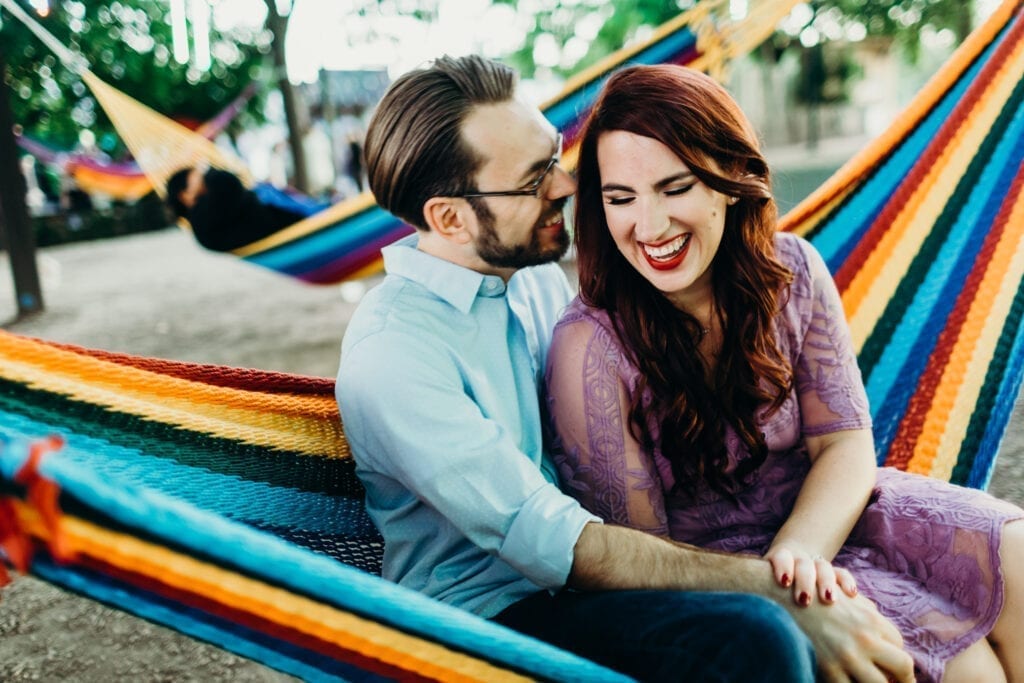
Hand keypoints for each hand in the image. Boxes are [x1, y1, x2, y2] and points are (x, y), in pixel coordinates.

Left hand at [765, 544, 857, 605]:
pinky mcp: (833, 573)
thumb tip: (751, 615)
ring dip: (826, 582)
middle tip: (804, 599)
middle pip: (804, 564)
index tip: (784, 581)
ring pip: (824, 567)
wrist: (791, 562)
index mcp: (780, 558)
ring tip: (829, 600)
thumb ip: (762, 592)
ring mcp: (817, 564)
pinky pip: (843, 574)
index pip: (781, 557)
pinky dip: (847, 582)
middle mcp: (799, 559)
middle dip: (805, 580)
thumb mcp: (764, 584)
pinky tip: (851, 595)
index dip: (783, 566)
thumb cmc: (772, 583)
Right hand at [785, 591, 914, 682]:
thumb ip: (867, 612)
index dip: (898, 658)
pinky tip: (849, 682)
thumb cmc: (811, 595)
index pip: (899, 644)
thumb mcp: (843, 597)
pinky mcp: (829, 670)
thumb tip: (884, 635)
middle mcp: (865, 638)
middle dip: (904, 678)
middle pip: (903, 666)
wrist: (776, 595)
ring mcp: (847, 656)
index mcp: (871, 618)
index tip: (894, 669)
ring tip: (869, 682)